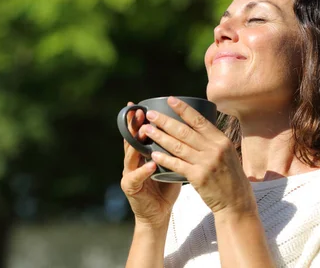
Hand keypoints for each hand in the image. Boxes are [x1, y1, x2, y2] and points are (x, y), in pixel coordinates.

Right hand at [120, 102, 180, 227]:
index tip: (138, 105)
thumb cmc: (165, 188)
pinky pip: (136, 177)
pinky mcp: (130, 188)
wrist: (158, 214)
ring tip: (144, 131)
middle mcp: (132, 161)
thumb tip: (190, 130)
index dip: (137, 120)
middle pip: (131, 140)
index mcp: (141, 154)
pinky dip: (144, 170)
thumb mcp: (170, 164)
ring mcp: (129, 174)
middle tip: (138, 112)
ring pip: (130, 155)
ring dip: (137, 143)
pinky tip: (151, 163)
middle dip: (134, 125)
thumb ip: (173, 149)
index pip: (138, 133)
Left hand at [139, 97, 255, 214]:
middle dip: (165, 121)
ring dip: (160, 136)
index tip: (170, 100)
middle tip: (150, 114)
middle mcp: (214, 149)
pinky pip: (177, 164)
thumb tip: (197, 124)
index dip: (183, 109)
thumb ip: (213, 140)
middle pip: (185, 131)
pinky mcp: (199, 177)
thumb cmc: (231, 177)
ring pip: (178, 146)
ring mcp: (206, 163)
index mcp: (221, 140)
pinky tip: (153, 153)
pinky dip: (164, 158)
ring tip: (146, 130)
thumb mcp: (228, 153)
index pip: (199, 120)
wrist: (237, 202)